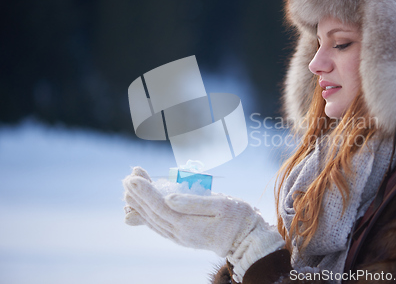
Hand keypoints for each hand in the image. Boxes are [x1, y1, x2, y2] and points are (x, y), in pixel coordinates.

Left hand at [122, 167, 284, 280]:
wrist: (247, 240)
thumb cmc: (238, 217)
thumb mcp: (222, 204)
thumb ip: (194, 202)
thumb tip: (169, 198)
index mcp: (189, 226)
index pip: (160, 207)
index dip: (145, 192)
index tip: (133, 177)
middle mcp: (181, 234)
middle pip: (153, 213)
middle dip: (139, 194)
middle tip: (128, 177)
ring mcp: (181, 237)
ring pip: (154, 220)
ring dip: (140, 203)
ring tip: (129, 189)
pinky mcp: (183, 236)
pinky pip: (159, 226)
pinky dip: (146, 216)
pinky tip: (138, 210)